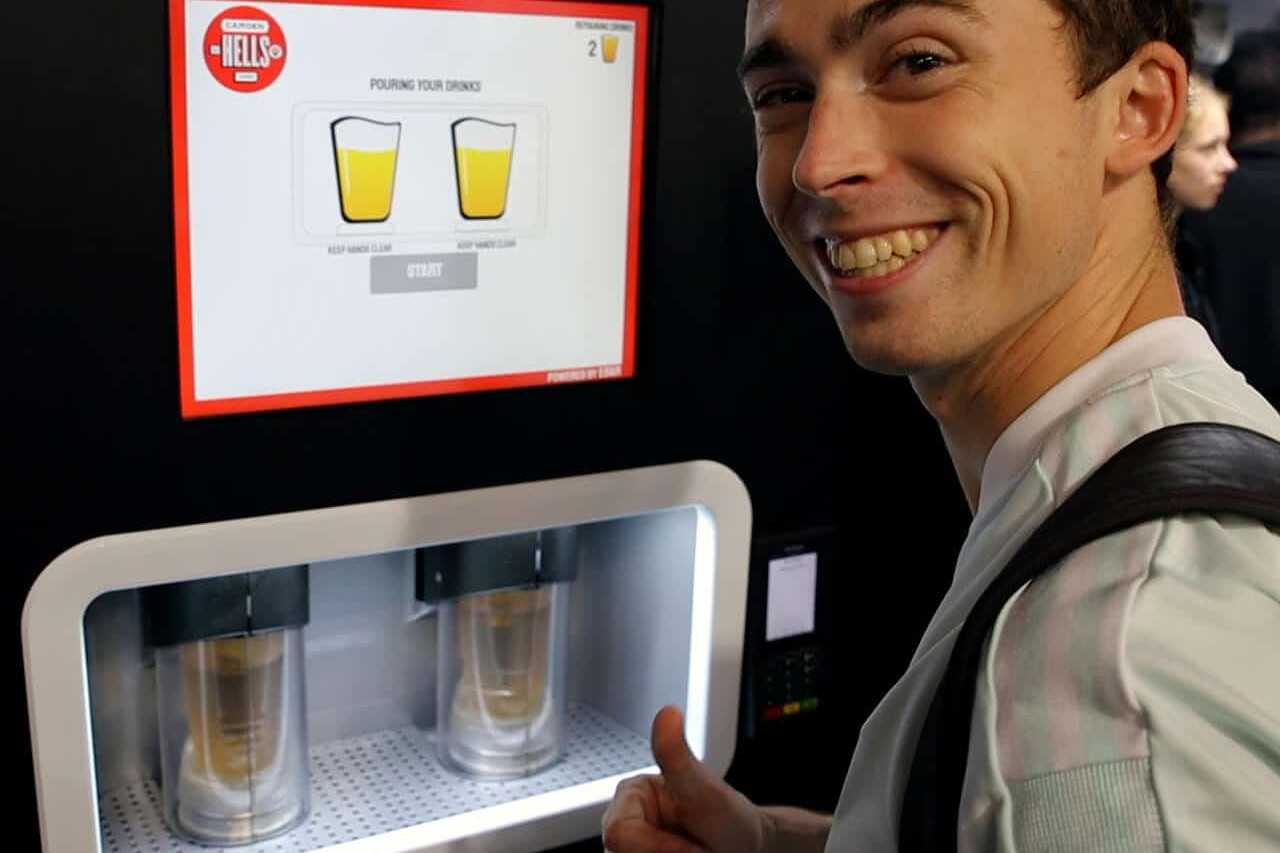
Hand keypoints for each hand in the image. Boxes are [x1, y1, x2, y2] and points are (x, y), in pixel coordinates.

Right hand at [601, 706, 768, 852]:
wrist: (746, 845)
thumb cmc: (728, 817)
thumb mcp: (706, 789)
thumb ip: (679, 756)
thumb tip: (668, 713)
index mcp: (631, 795)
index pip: (620, 834)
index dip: (658, 847)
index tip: (692, 848)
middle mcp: (626, 821)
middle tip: (695, 850)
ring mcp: (633, 846)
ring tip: (693, 852)